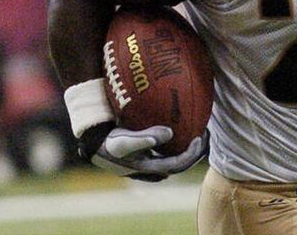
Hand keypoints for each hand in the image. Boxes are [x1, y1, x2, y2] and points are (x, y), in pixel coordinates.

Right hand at [80, 122, 207, 181]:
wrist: (92, 142)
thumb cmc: (108, 141)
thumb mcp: (124, 141)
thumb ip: (145, 138)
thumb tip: (169, 133)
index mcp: (147, 167)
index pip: (176, 165)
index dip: (191, 154)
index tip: (199, 138)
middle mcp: (149, 167)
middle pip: (178, 164)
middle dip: (193, 152)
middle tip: (204, 135)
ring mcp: (147, 161)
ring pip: (172, 158)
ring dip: (186, 148)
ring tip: (197, 133)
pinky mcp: (144, 153)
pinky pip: (165, 151)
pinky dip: (175, 143)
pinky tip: (181, 129)